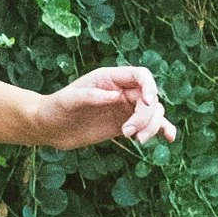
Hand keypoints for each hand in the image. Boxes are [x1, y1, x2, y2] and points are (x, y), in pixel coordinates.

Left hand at [32, 63, 175, 151]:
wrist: (48, 127)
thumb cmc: (56, 108)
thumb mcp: (70, 100)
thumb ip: (92, 96)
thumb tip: (116, 97)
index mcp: (111, 78)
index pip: (141, 76)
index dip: (150, 87)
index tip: (148, 103)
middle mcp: (121, 91)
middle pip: (150, 98)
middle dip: (146, 116)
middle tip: (128, 133)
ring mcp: (124, 109)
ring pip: (153, 112)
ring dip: (152, 126)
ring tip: (137, 140)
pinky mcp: (123, 125)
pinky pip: (148, 125)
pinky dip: (161, 129)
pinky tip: (169, 137)